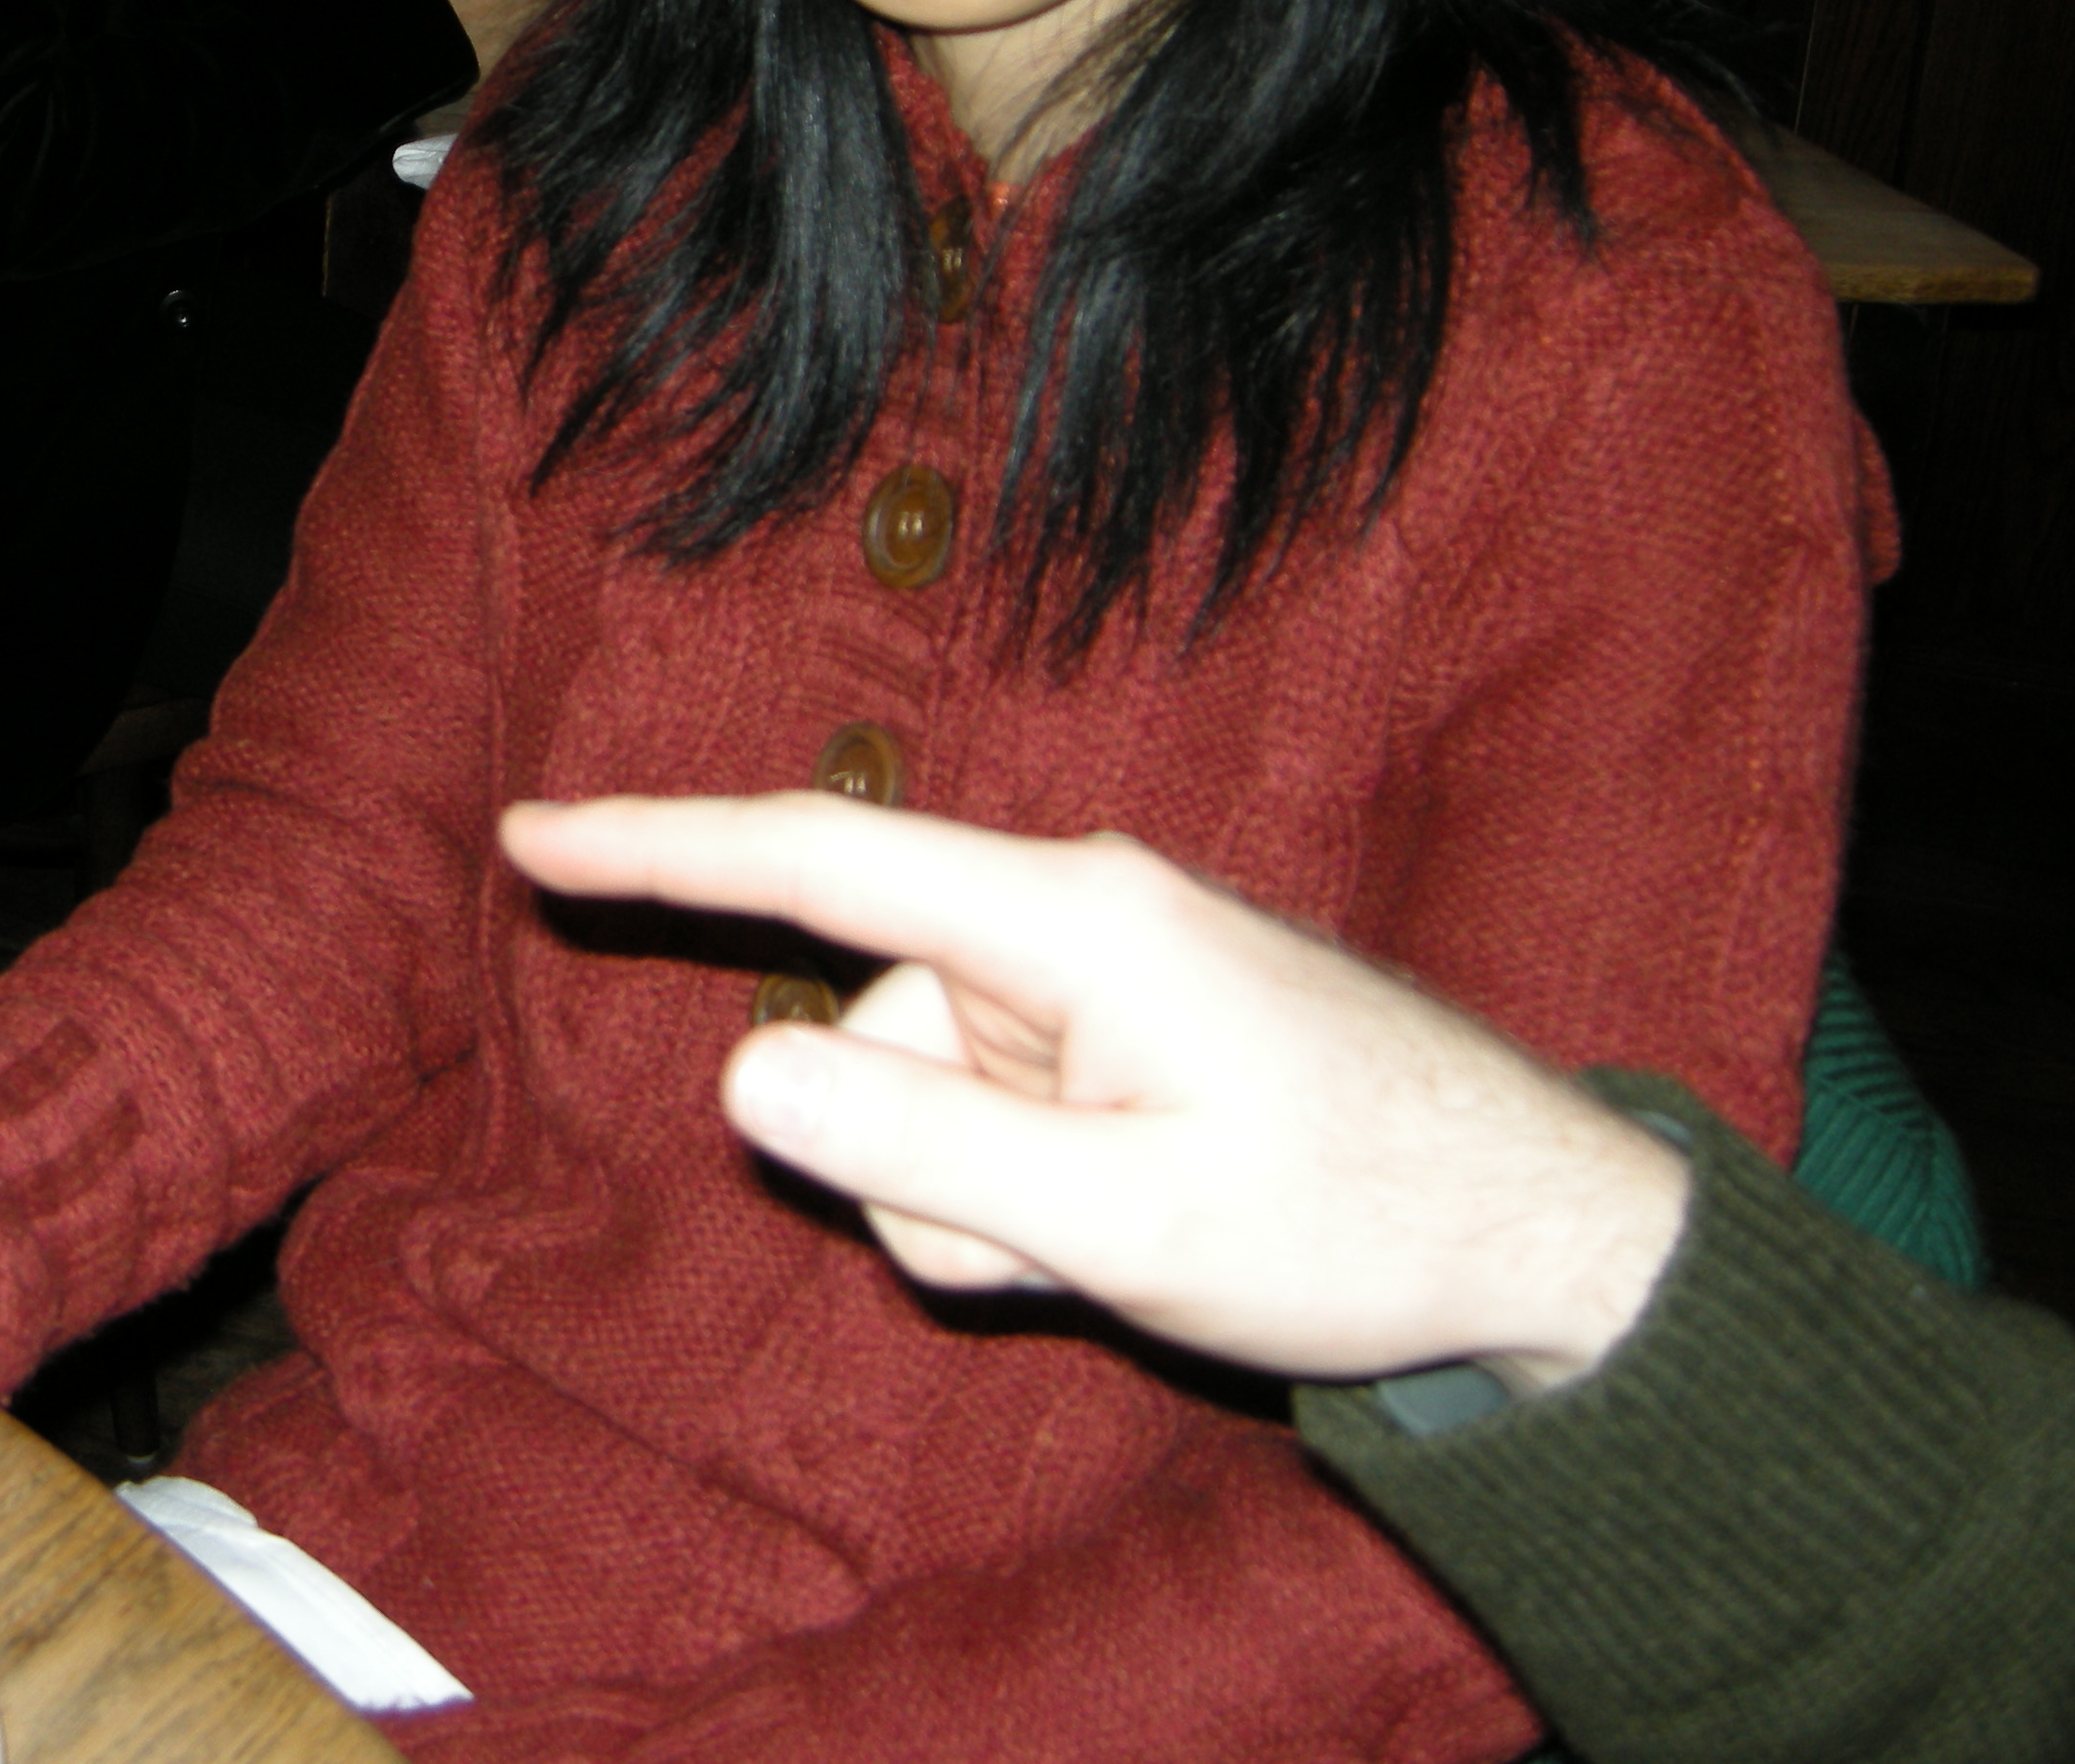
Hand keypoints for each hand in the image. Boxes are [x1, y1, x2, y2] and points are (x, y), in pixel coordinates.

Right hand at [499, 795, 1693, 1394]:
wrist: (1544, 1238)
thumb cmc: (1356, 1217)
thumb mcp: (1125, 1219)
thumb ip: (922, 1152)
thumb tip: (741, 1074)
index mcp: (1069, 919)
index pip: (819, 866)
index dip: (658, 849)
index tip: (530, 832)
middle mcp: (1070, 918)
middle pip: (869, 1037)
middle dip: (919, 1166)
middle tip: (1074, 1242)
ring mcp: (1096, 978)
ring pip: (922, 1101)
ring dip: (985, 1201)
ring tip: (1135, 1234)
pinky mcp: (1119, 1033)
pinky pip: (994, 1121)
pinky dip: (1031, 1194)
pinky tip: (1149, 1218)